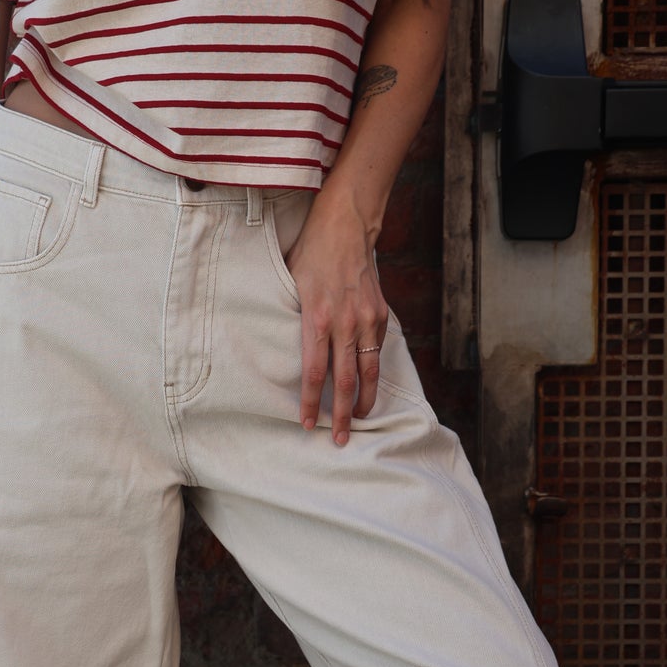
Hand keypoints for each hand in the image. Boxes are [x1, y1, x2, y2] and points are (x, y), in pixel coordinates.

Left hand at [283, 193, 388, 445]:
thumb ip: (292, 320)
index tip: (308, 424)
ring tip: (358, 420)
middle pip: (344, 382)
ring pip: (368, 372)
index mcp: (316, 318)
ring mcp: (366, 319)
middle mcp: (344, 323)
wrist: (346, 227)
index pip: (315, 373)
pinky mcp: (380, 314)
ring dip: (363, 401)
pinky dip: (373, 372)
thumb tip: (285, 348)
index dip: (312, 403)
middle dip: (341, 415)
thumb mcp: (289, 285)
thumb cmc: (310, 254)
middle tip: (339, 440)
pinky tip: (367, 387)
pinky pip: (377, 351)